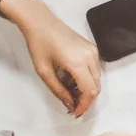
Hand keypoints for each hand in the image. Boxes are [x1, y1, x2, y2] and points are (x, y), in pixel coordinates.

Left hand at [5, 0, 101, 116]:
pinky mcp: (92, 49)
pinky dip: (86, 79)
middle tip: (71, 105)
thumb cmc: (39, 44)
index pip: (89, 91)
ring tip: (68, 91)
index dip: (84, 105)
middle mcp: (90, 57)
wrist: (41, 22)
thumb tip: (69, 105)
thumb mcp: (44, 71)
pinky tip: (72, 79)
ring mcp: (93, 52)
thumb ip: (58, 90)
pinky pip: (94, 70)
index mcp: (78, 63)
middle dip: (85, 99)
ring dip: (85, 89)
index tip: (75, 113)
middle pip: (96, 87)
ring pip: (96, 79)